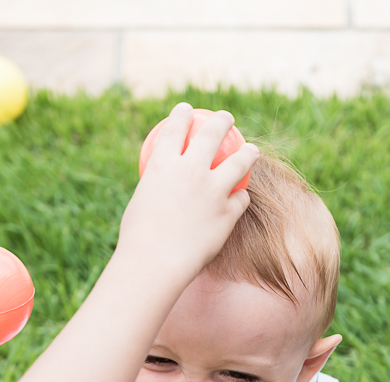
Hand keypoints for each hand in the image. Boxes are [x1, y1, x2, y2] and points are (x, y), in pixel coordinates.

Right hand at [116, 103, 258, 285]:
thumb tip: (159, 188)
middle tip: (226, 119)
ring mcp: (212, 190)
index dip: (182, 114)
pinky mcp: (227, 213)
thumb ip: (155, 190)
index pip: (174, 128)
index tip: (186, 110)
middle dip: (221, 121)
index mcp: (163, 164)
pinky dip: (239, 197)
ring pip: (239, 162)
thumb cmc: (137, 240)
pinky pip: (239, 199)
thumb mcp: (139, 206)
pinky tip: (242, 197)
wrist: (154, 264)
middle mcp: (190, 170)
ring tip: (252, 150)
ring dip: (247, 153)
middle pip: (211, 134)